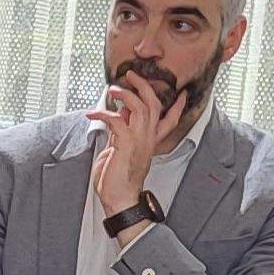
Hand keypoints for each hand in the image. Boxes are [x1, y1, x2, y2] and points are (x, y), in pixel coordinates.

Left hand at [84, 76, 178, 215]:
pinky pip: (117, 120)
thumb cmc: (116, 180)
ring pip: (140, 107)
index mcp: (150, 141)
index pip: (170, 121)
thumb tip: (119, 116)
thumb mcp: (120, 150)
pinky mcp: (126, 144)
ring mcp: (138, 141)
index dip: (177, 106)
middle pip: (154, 105)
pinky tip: (92, 114)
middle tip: (133, 75)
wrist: (119, 199)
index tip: (182, 94)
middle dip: (144, 86)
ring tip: (113, 89)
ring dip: (125, 94)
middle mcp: (148, 139)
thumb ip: (122, 133)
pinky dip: (103, 113)